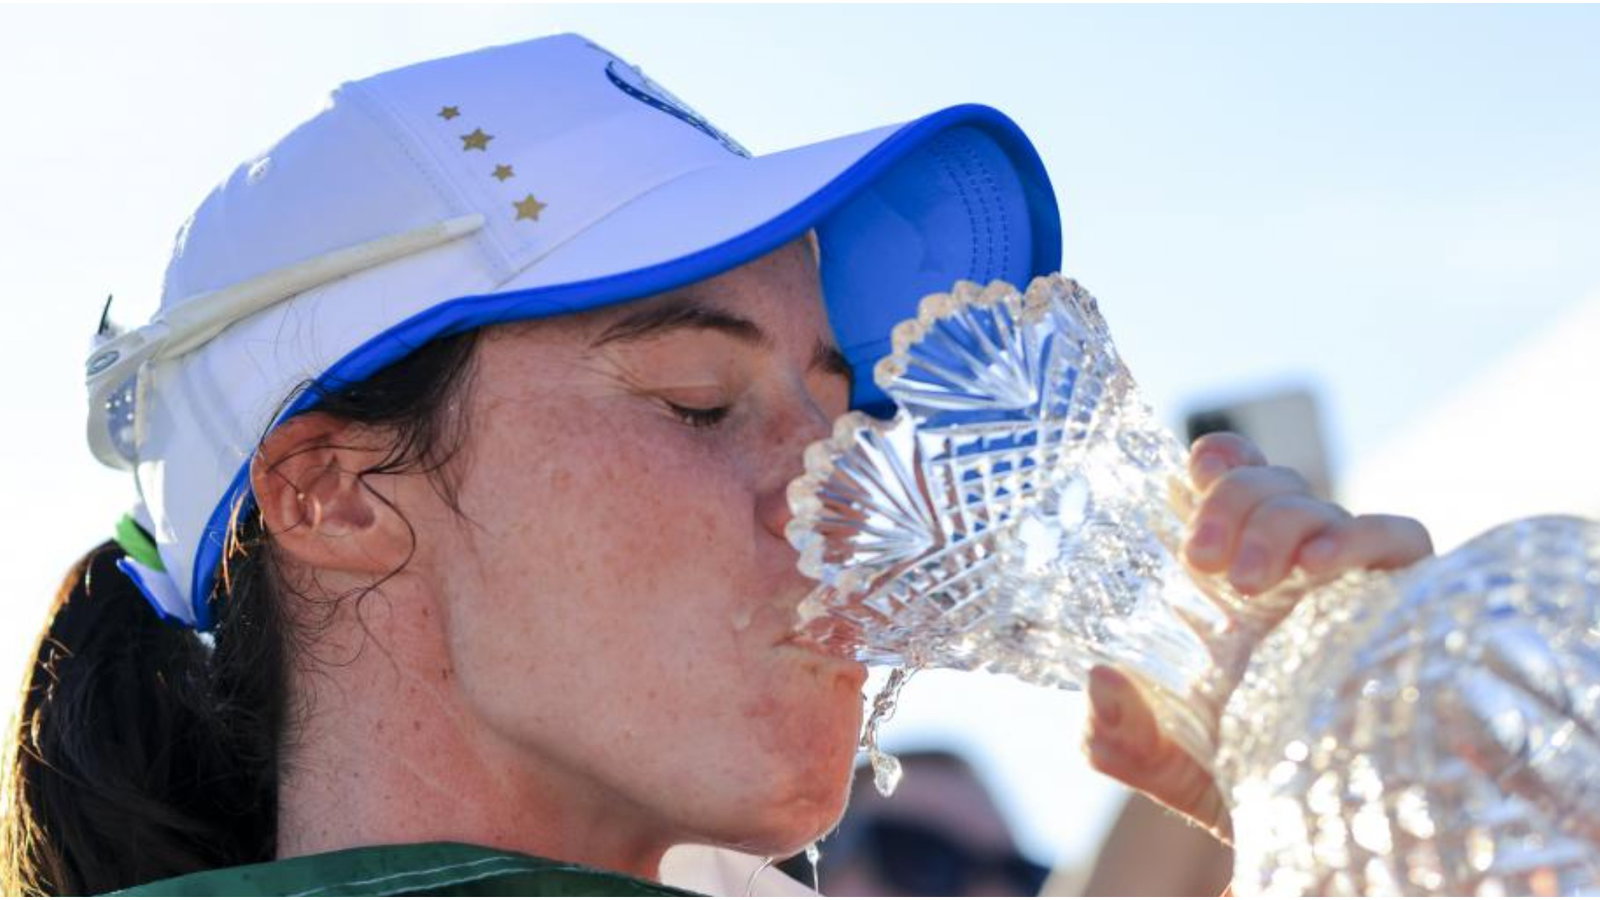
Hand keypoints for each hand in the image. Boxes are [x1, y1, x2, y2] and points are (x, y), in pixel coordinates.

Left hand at [1082, 432, 1432, 840]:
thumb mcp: (1162, 762)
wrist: (1320, 836)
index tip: (1196, 470)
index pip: (1230, 487)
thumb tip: (1100, 680)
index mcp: (1229, 584)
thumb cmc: (1238, 783)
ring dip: (1277, 522)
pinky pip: (1396, 538)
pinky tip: (1320, 567)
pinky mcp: (1403, 604)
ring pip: (1317, 502)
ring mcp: (1344, 584)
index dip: (1218, 461)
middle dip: (1230, 501)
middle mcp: (1287, 571)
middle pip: (1267, 483)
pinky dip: (1358, 536)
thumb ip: (1114, 732)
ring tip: (1250, 581)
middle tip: (1200, 559)